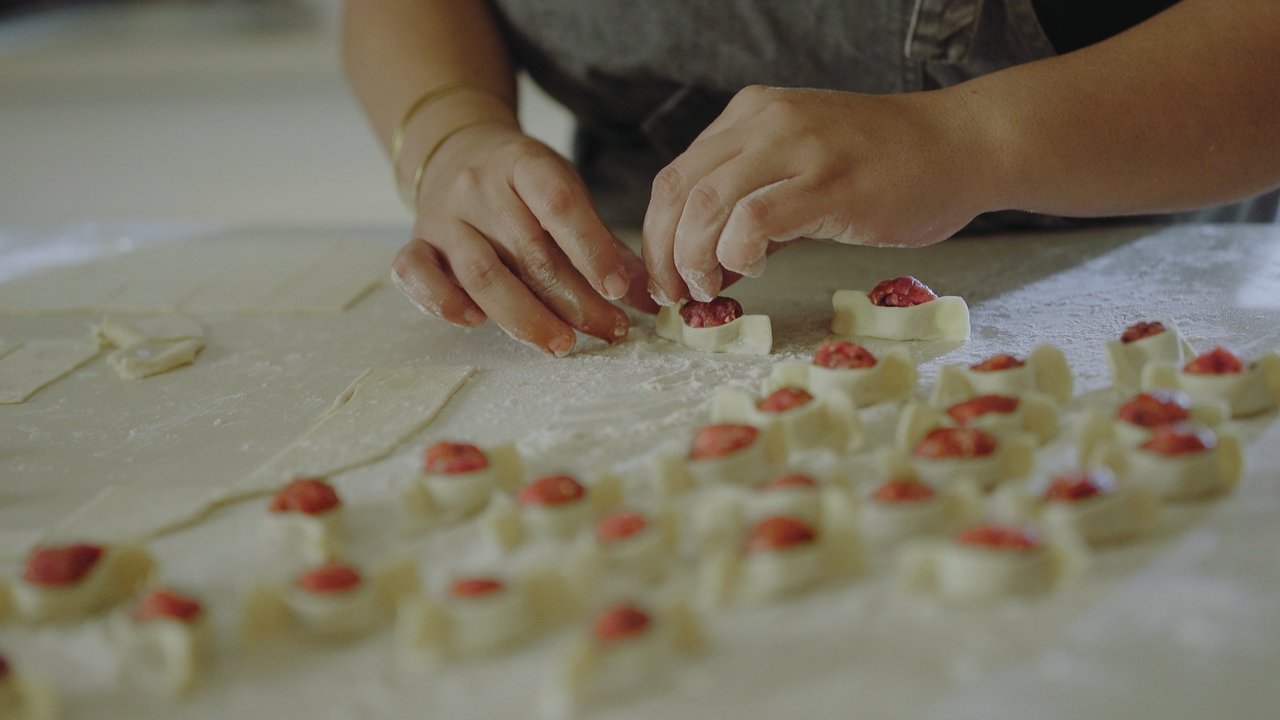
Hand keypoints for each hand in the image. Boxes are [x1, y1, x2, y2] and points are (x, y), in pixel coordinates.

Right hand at [392, 122, 656, 355]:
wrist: (458, 153)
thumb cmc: (524, 184)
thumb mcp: (566, 193)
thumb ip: (604, 244)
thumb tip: (650, 299)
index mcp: (524, 164)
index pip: (559, 204)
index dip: (592, 249)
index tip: (619, 290)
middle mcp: (479, 188)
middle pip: (529, 253)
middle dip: (575, 301)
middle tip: (609, 331)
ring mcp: (444, 217)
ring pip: (482, 274)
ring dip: (526, 317)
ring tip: (562, 344)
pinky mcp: (417, 242)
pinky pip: (415, 273)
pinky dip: (442, 302)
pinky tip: (475, 322)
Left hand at [642, 86, 992, 303]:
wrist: (963, 146)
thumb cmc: (888, 167)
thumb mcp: (802, 166)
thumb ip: (752, 203)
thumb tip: (705, 264)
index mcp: (751, 115)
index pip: (676, 176)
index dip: (656, 235)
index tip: (664, 279)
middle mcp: (766, 121)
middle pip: (679, 191)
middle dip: (664, 254)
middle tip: (675, 297)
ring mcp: (798, 148)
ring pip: (707, 205)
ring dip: (695, 259)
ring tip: (710, 290)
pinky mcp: (830, 183)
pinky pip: (755, 220)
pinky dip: (738, 253)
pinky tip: (754, 269)